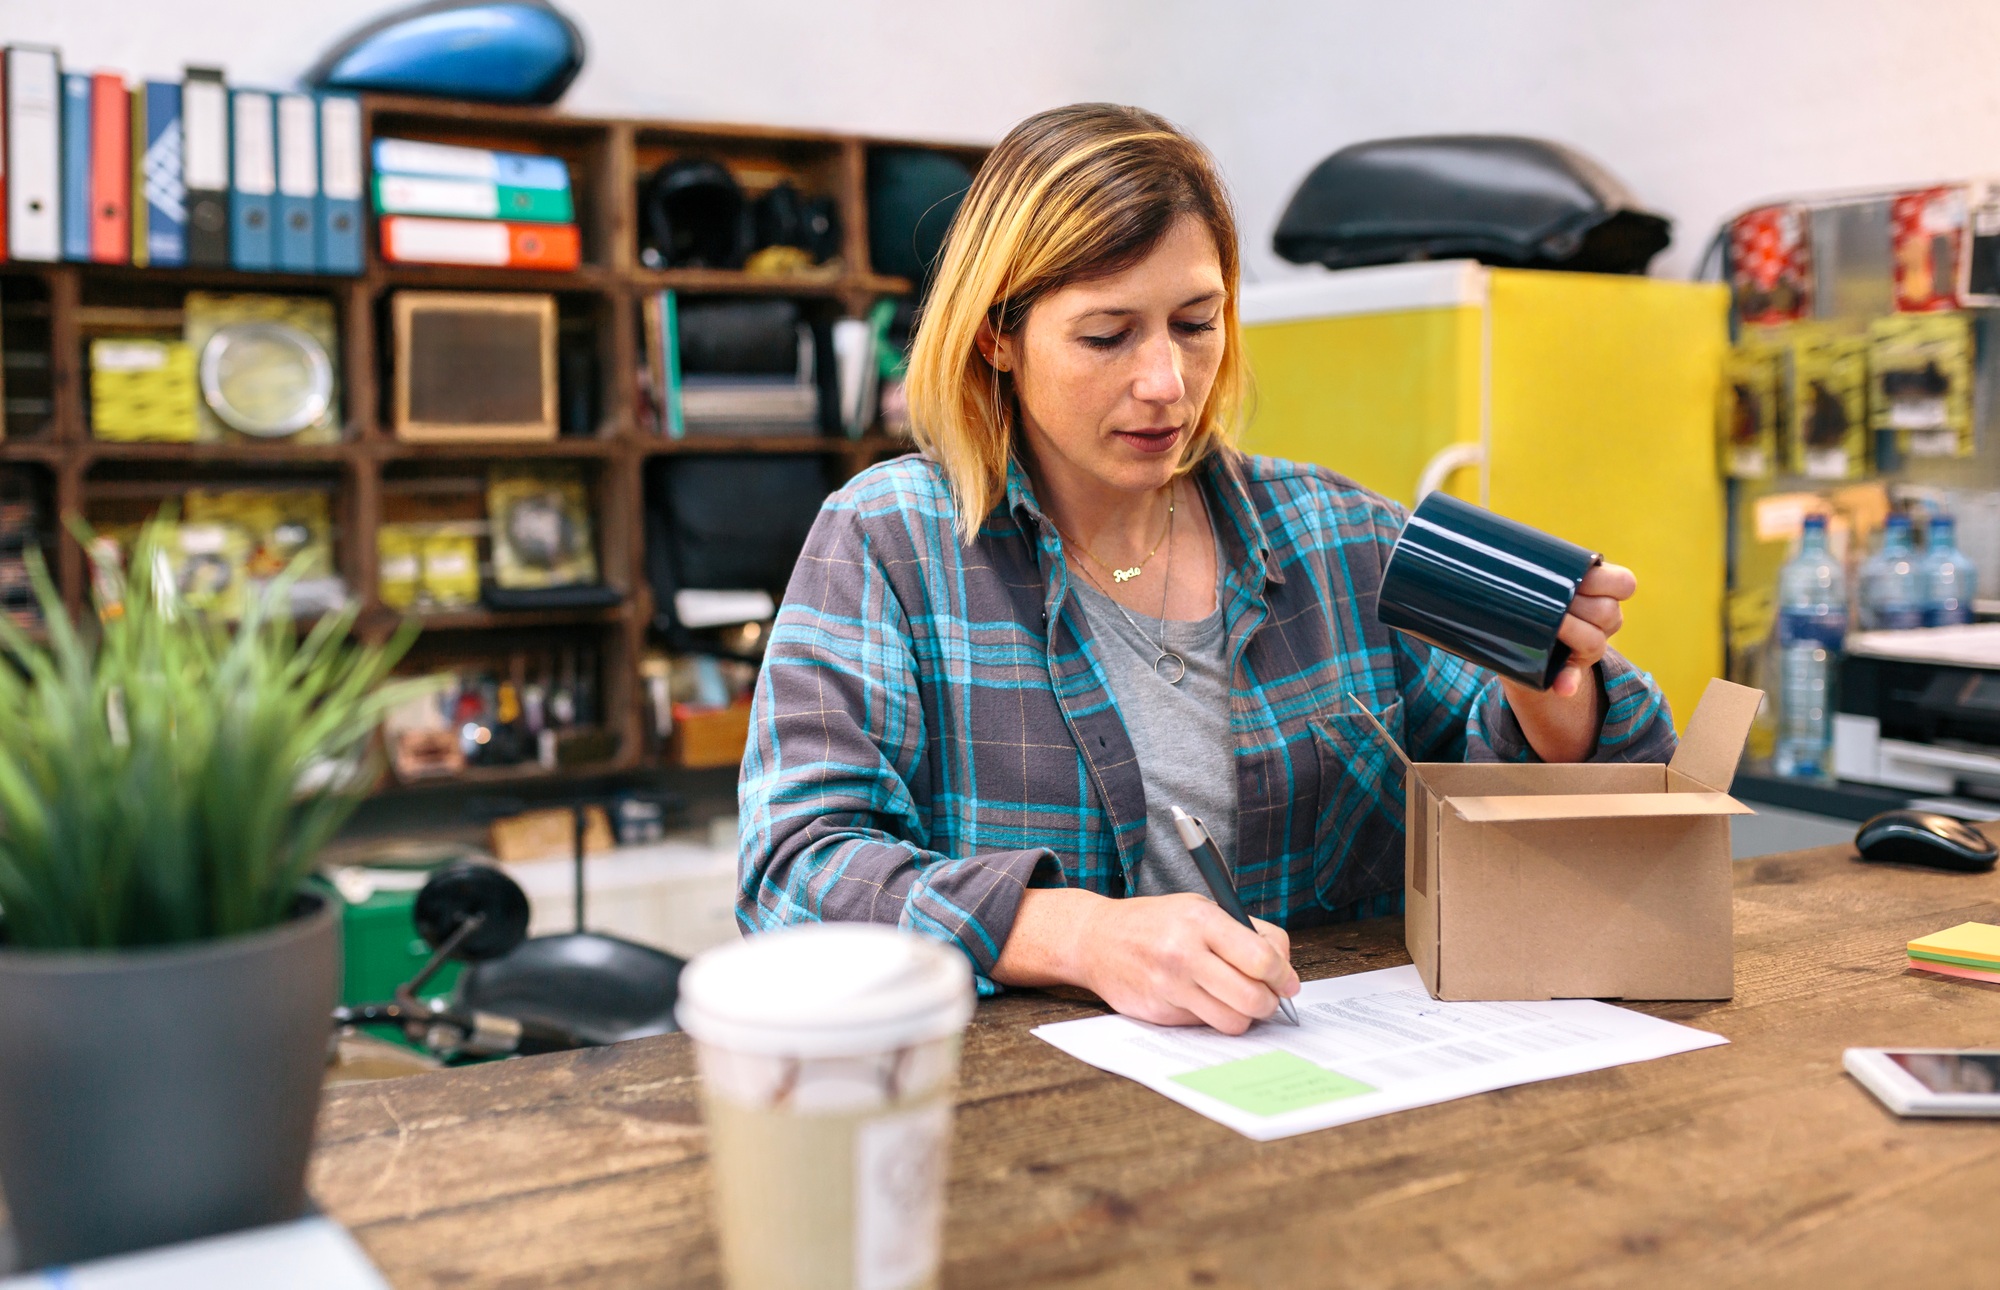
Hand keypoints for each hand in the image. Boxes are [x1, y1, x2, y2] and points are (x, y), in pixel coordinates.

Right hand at [1074, 893, 1299, 1033]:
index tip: (1288, 982)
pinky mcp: (1158, 1012)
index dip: (1284, 975)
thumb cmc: (1155, 923)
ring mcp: (1169, 985)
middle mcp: (1184, 952)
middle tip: (1267, 997)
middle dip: (1270, 1002)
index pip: (1262, 958)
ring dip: (1244, 1016)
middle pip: (1253, 997)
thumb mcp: (1200, 908)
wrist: (1096, 939)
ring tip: (1237, 1001)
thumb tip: (1285, 969)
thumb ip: (1244, 933)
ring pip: (1233, 1021)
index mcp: (1200, 919)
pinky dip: (1211, 1017)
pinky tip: (1200, 998)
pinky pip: (1204, 1026)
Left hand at [1498, 561, 1635, 761]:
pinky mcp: (1570, 668)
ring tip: (1552, 625)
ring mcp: (1591, 645)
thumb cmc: (1533, 591)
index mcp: (1604, 592)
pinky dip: (1568, 682)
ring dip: (1573, 634)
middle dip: (1578, 605)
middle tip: (1551, 600)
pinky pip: (1573, 677)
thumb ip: (1539, 565)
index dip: (1605, 580)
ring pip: (1595, 641)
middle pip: (1607, 611)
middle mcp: (1604, 619)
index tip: (1578, 578)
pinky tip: (1562, 687)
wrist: (1524, 634)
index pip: (1624, 584)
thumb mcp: (1542, 577)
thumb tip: (1507, 548)